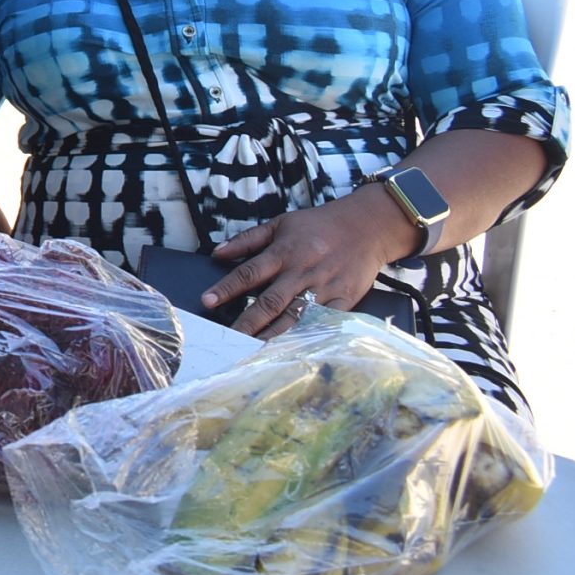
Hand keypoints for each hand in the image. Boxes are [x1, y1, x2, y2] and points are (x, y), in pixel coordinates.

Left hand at [204, 189, 414, 339]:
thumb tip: (217, 253)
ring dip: (273, 335)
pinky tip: (292, 350)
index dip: (226, 288)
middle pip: (269, 301)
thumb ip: (248, 239)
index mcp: (284, 252)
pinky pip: (322, 323)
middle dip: (247, 321)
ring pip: (294, 317)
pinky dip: (307, 336)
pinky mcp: (343, 301)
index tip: (207, 302)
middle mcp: (301, 272)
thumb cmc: (319, 225)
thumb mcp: (280, 224)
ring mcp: (323, 288)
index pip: (248, 273)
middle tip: (227, 337)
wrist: (367, 227)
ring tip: (253, 350)